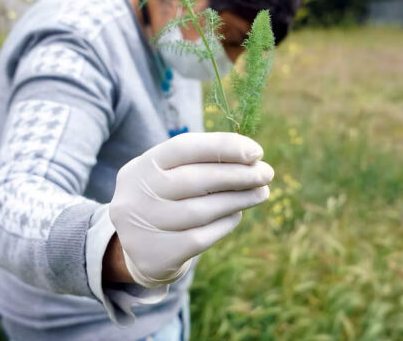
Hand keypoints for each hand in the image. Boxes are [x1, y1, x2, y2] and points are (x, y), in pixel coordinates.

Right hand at [108, 132, 273, 287]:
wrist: (135, 249)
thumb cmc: (164, 200)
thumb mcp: (170, 175)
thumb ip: (203, 163)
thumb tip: (252, 158)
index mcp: (141, 167)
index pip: (184, 147)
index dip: (223, 147)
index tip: (257, 152)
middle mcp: (137, 195)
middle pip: (195, 180)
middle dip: (237, 174)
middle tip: (266, 173)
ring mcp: (144, 227)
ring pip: (201, 210)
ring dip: (238, 199)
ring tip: (261, 192)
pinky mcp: (158, 254)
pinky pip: (201, 237)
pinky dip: (224, 223)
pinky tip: (237, 214)